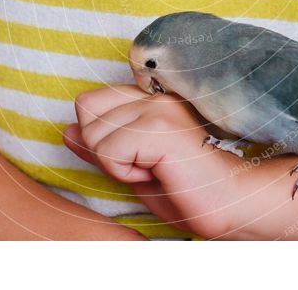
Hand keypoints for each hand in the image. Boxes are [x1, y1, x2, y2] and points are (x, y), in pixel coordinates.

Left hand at [63, 85, 244, 238]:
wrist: (230, 202)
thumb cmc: (187, 190)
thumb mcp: (133, 170)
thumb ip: (101, 148)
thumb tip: (66, 131)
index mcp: (149, 100)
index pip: (91, 102)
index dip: (100, 137)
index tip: (135, 158)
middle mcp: (153, 96)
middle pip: (86, 110)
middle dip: (102, 148)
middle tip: (141, 165)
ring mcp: (158, 108)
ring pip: (94, 132)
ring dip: (114, 163)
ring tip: (152, 169)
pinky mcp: (161, 127)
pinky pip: (109, 150)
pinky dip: (123, 172)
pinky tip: (155, 174)